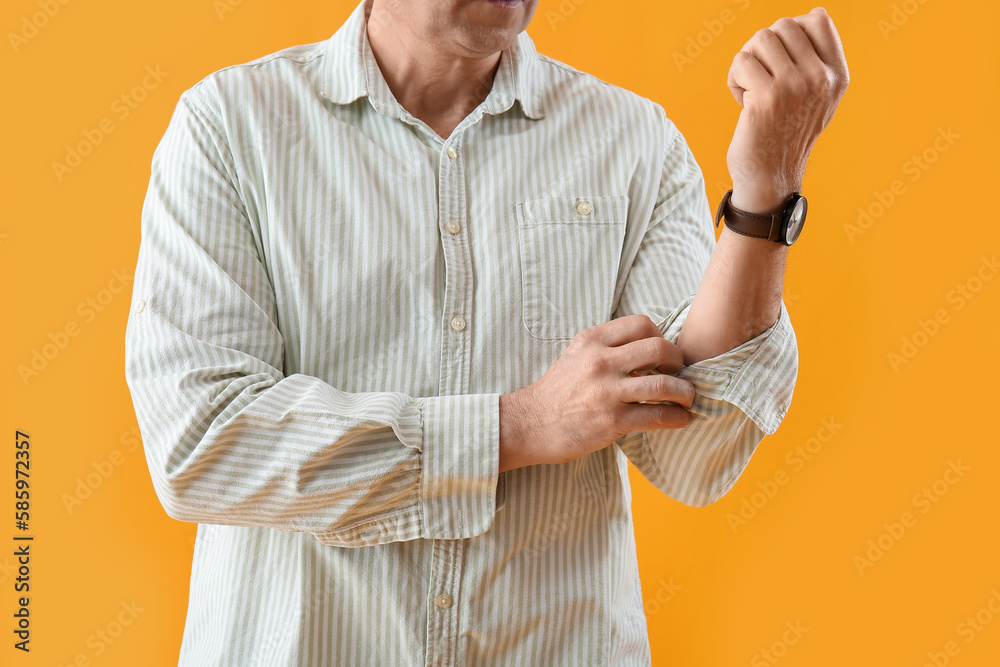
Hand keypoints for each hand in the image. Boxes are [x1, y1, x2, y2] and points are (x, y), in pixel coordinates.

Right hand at [498, 315, 695, 471]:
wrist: (529, 424)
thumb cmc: (555, 392)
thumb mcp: (575, 356)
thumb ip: (605, 348)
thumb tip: (644, 348)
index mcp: (592, 340)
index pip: (641, 324)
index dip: (660, 336)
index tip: (662, 353)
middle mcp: (601, 361)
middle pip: (659, 348)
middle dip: (678, 361)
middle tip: (679, 373)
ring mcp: (607, 391)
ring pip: (664, 384)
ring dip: (685, 392)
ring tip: (687, 398)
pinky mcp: (612, 420)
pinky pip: (657, 416)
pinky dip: (676, 418)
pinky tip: (680, 419)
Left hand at [725, 7, 848, 211]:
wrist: (771, 176)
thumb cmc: (786, 133)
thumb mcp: (816, 96)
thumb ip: (818, 59)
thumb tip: (814, 14)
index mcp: (836, 75)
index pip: (818, 20)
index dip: (791, 30)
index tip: (780, 59)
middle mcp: (820, 79)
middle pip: (783, 26)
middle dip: (762, 48)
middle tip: (759, 77)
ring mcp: (795, 87)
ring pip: (760, 39)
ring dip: (747, 62)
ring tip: (751, 89)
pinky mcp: (767, 98)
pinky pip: (741, 62)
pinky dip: (734, 80)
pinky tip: (743, 103)